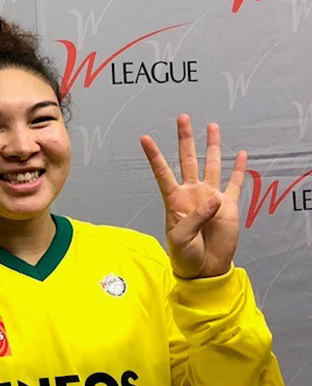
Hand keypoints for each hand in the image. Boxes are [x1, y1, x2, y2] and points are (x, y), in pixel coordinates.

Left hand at [140, 115, 245, 278]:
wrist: (204, 268)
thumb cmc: (185, 254)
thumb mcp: (181, 238)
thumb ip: (195, 218)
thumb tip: (214, 199)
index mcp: (174, 199)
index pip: (162, 172)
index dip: (154, 156)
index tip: (144, 138)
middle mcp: (191, 193)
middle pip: (188, 160)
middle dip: (185, 139)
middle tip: (182, 118)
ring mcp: (210, 197)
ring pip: (212, 165)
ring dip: (212, 146)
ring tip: (212, 126)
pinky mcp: (228, 206)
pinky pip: (234, 183)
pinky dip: (238, 169)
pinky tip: (240, 154)